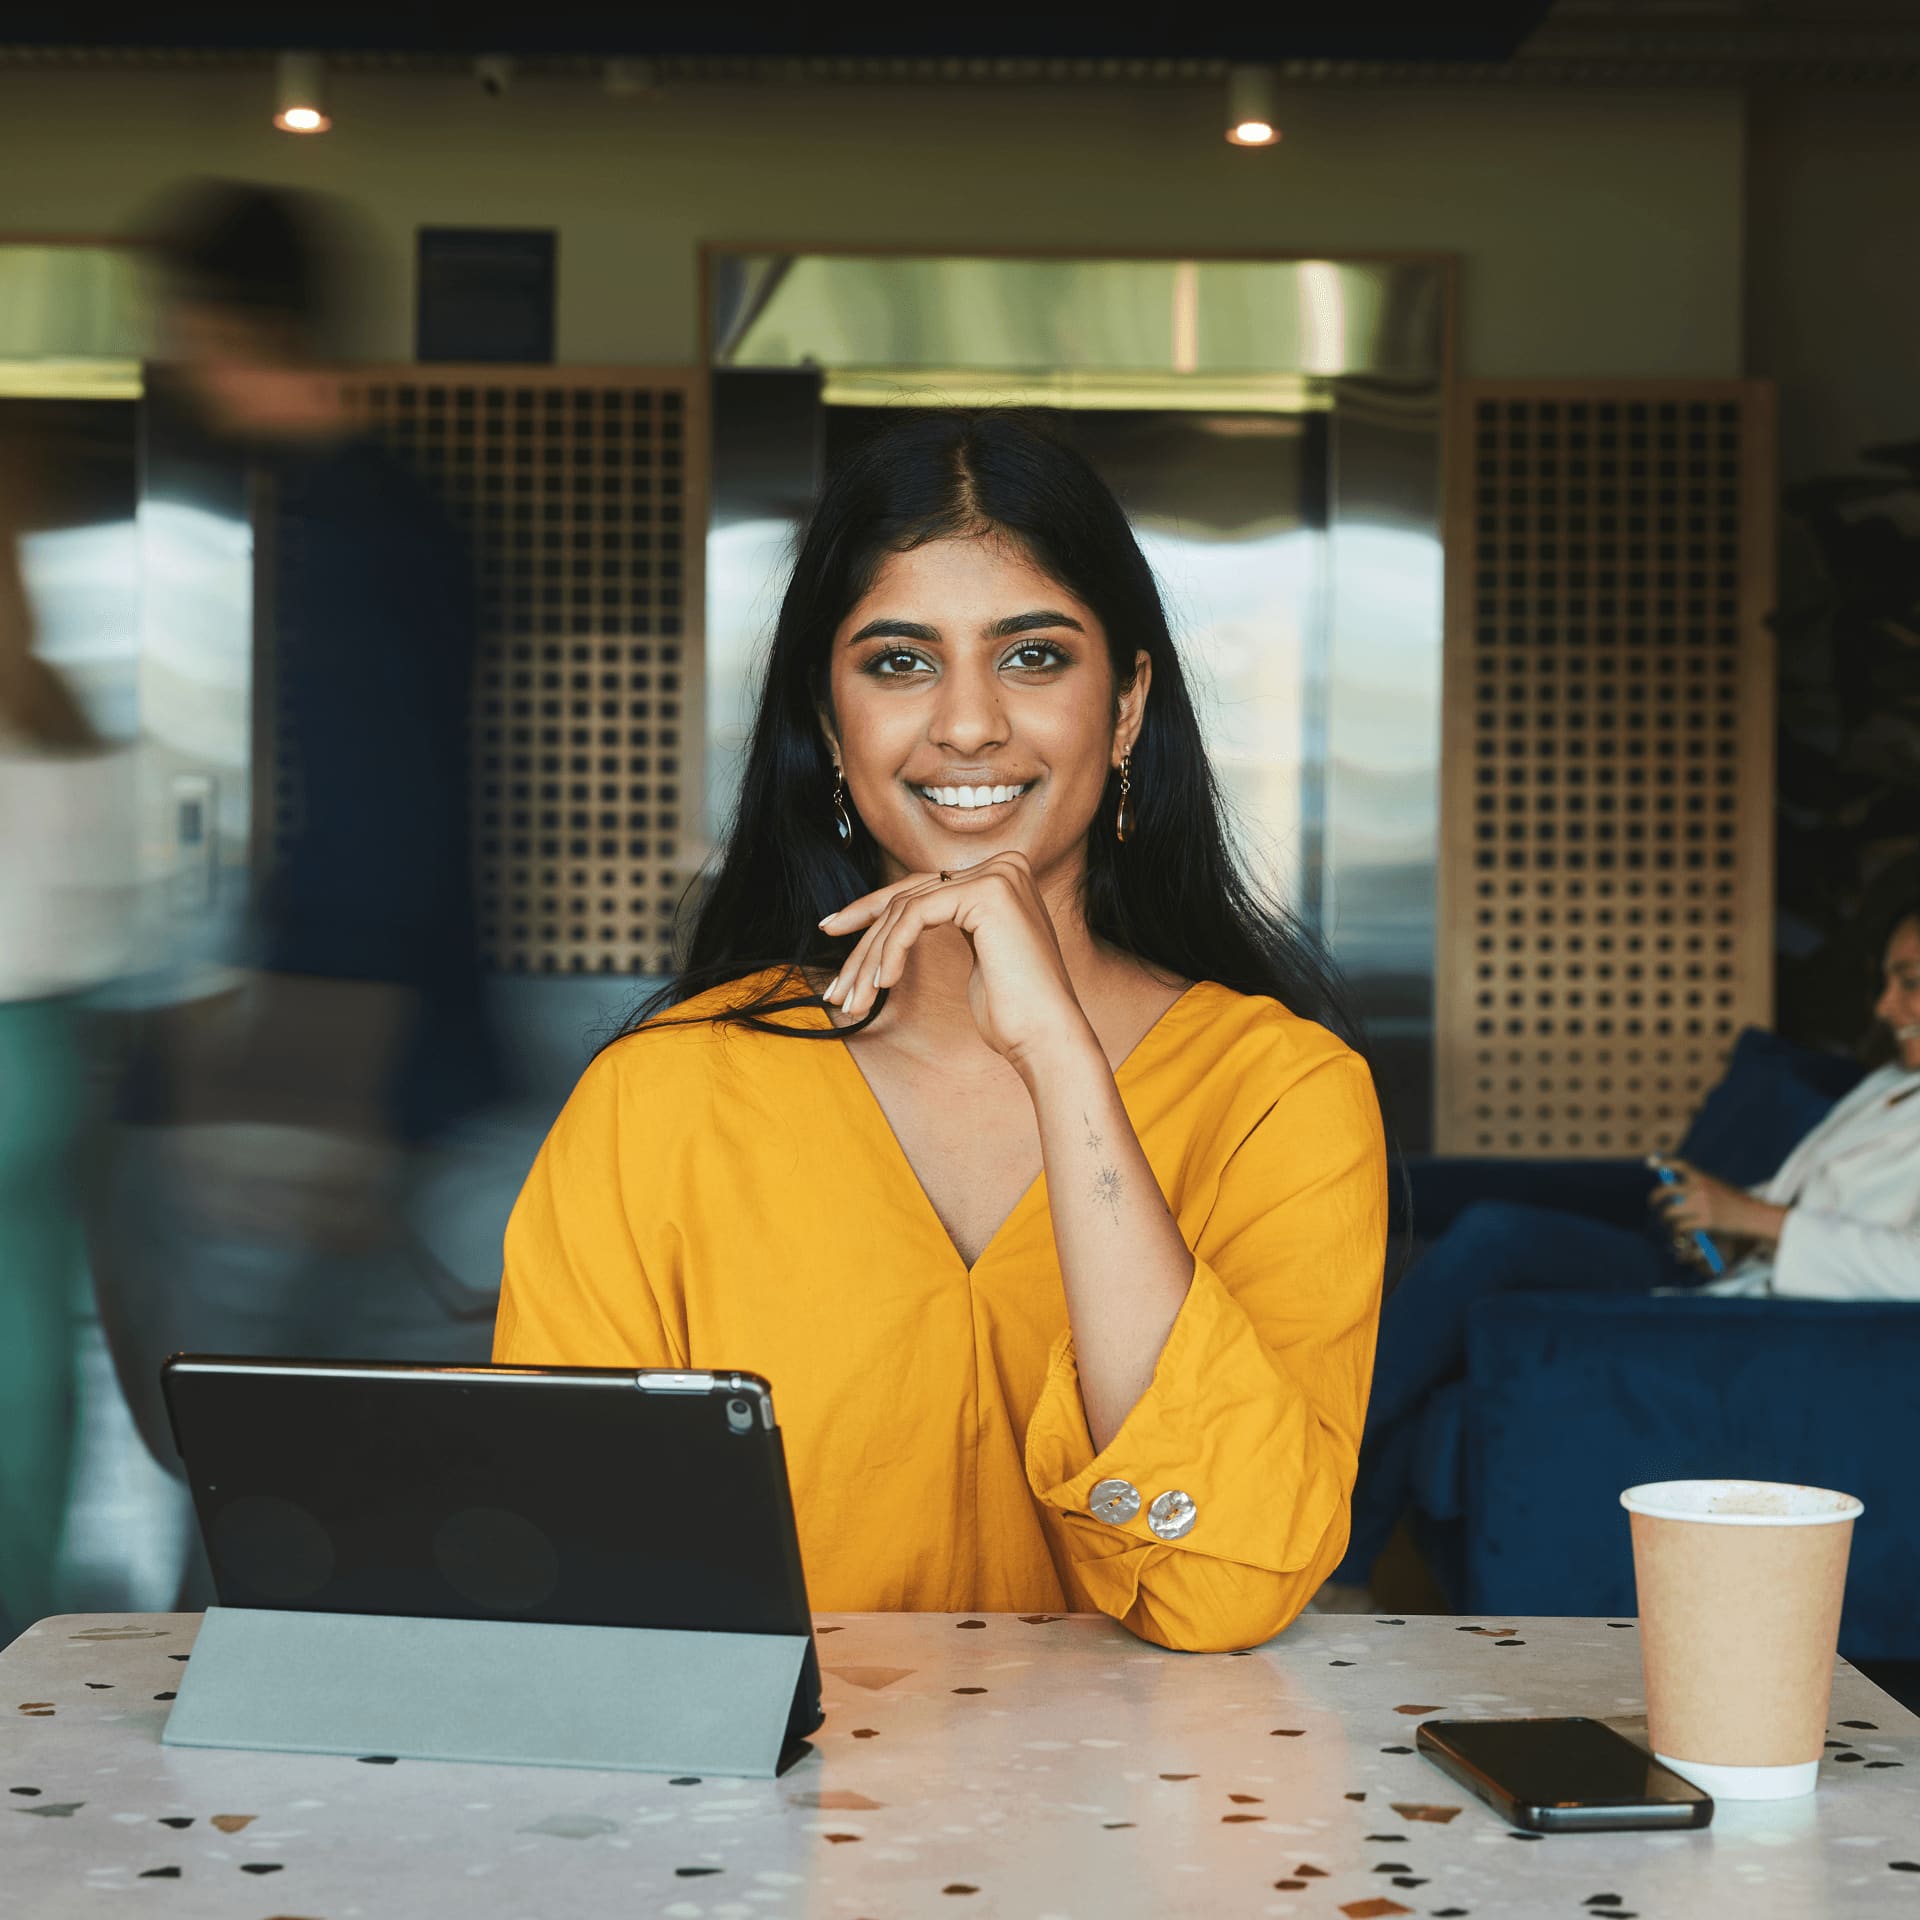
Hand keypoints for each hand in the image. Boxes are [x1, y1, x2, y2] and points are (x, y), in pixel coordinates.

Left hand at [818, 849, 1092, 1074]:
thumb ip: (947, 922)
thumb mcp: (975, 956)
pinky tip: (884, 984)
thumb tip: (900, 916)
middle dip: (863, 940)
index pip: (920, 888)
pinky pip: (915, 916)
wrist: (1047, 1040)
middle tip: (837, 984)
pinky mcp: (987, 893)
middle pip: (908, 896)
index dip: (870, 911)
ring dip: (870, 958)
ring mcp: (997, 875)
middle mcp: (1003, 866)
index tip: (832, 931)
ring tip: (854, 999)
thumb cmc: (1013, 1012)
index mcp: (1001, 876)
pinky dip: (891, 951)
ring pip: (905, 908)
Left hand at [1648, 1158, 1786, 1244]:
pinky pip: (1680, 1227)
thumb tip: (1675, 1191)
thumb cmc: (1737, 1202)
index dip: (1663, 1163)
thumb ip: (1699, 1186)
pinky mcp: (1704, 1221)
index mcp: (1703, 1177)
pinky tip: (1678, 1233)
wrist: (1754, 1215)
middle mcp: (1699, 1188)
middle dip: (1655, 1198)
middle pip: (1666, 1190)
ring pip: (1669, 1212)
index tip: (1651, 1164)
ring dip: (1665, 1219)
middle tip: (1653, 1204)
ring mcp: (1701, 1205)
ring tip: (1667, 1222)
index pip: (1679, 1165)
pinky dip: (1677, 1231)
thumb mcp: (1718, 1187)